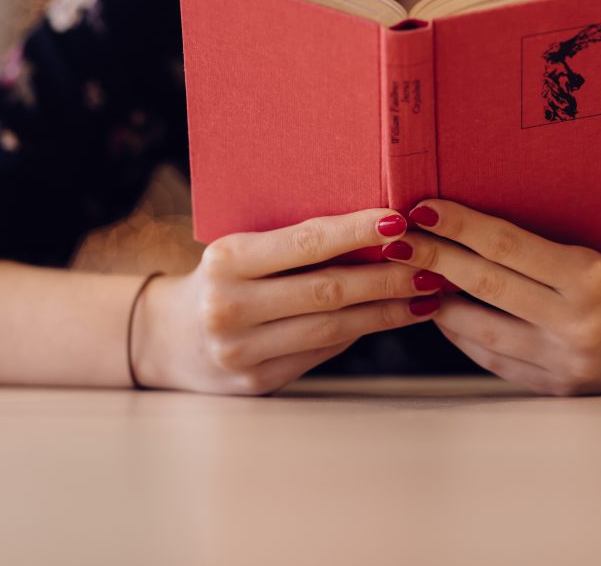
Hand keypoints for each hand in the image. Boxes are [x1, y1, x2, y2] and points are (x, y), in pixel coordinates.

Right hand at [132, 209, 444, 394]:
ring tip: (427, 294)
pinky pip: (323, 352)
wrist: (168, 339)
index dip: (356, 231)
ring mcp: (242, 351)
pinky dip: (362, 331)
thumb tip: (379, 232)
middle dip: (388, 277)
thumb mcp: (242, 251)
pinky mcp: (258, 382)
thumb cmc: (222, 280)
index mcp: (226, 260)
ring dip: (388, 310)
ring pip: (333, 328)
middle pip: (328, 290)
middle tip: (432, 264)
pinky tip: (393, 317)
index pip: (305, 242)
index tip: (400, 219)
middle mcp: (230, 307)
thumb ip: (295, 246)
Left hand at [384, 200, 600, 395]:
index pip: (507, 246)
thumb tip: (474, 223)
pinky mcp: (556, 387)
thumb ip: (544, 245)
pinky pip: (494, 360)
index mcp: (588, 279)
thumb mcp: (600, 252)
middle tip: (399, 239)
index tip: (423, 209)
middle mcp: (574, 323)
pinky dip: (464, 336)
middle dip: (434, 258)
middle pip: (484, 286)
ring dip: (439, 302)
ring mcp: (563, 362)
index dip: (459, 226)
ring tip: (411, 276)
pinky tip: (444, 314)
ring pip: (479, 330)